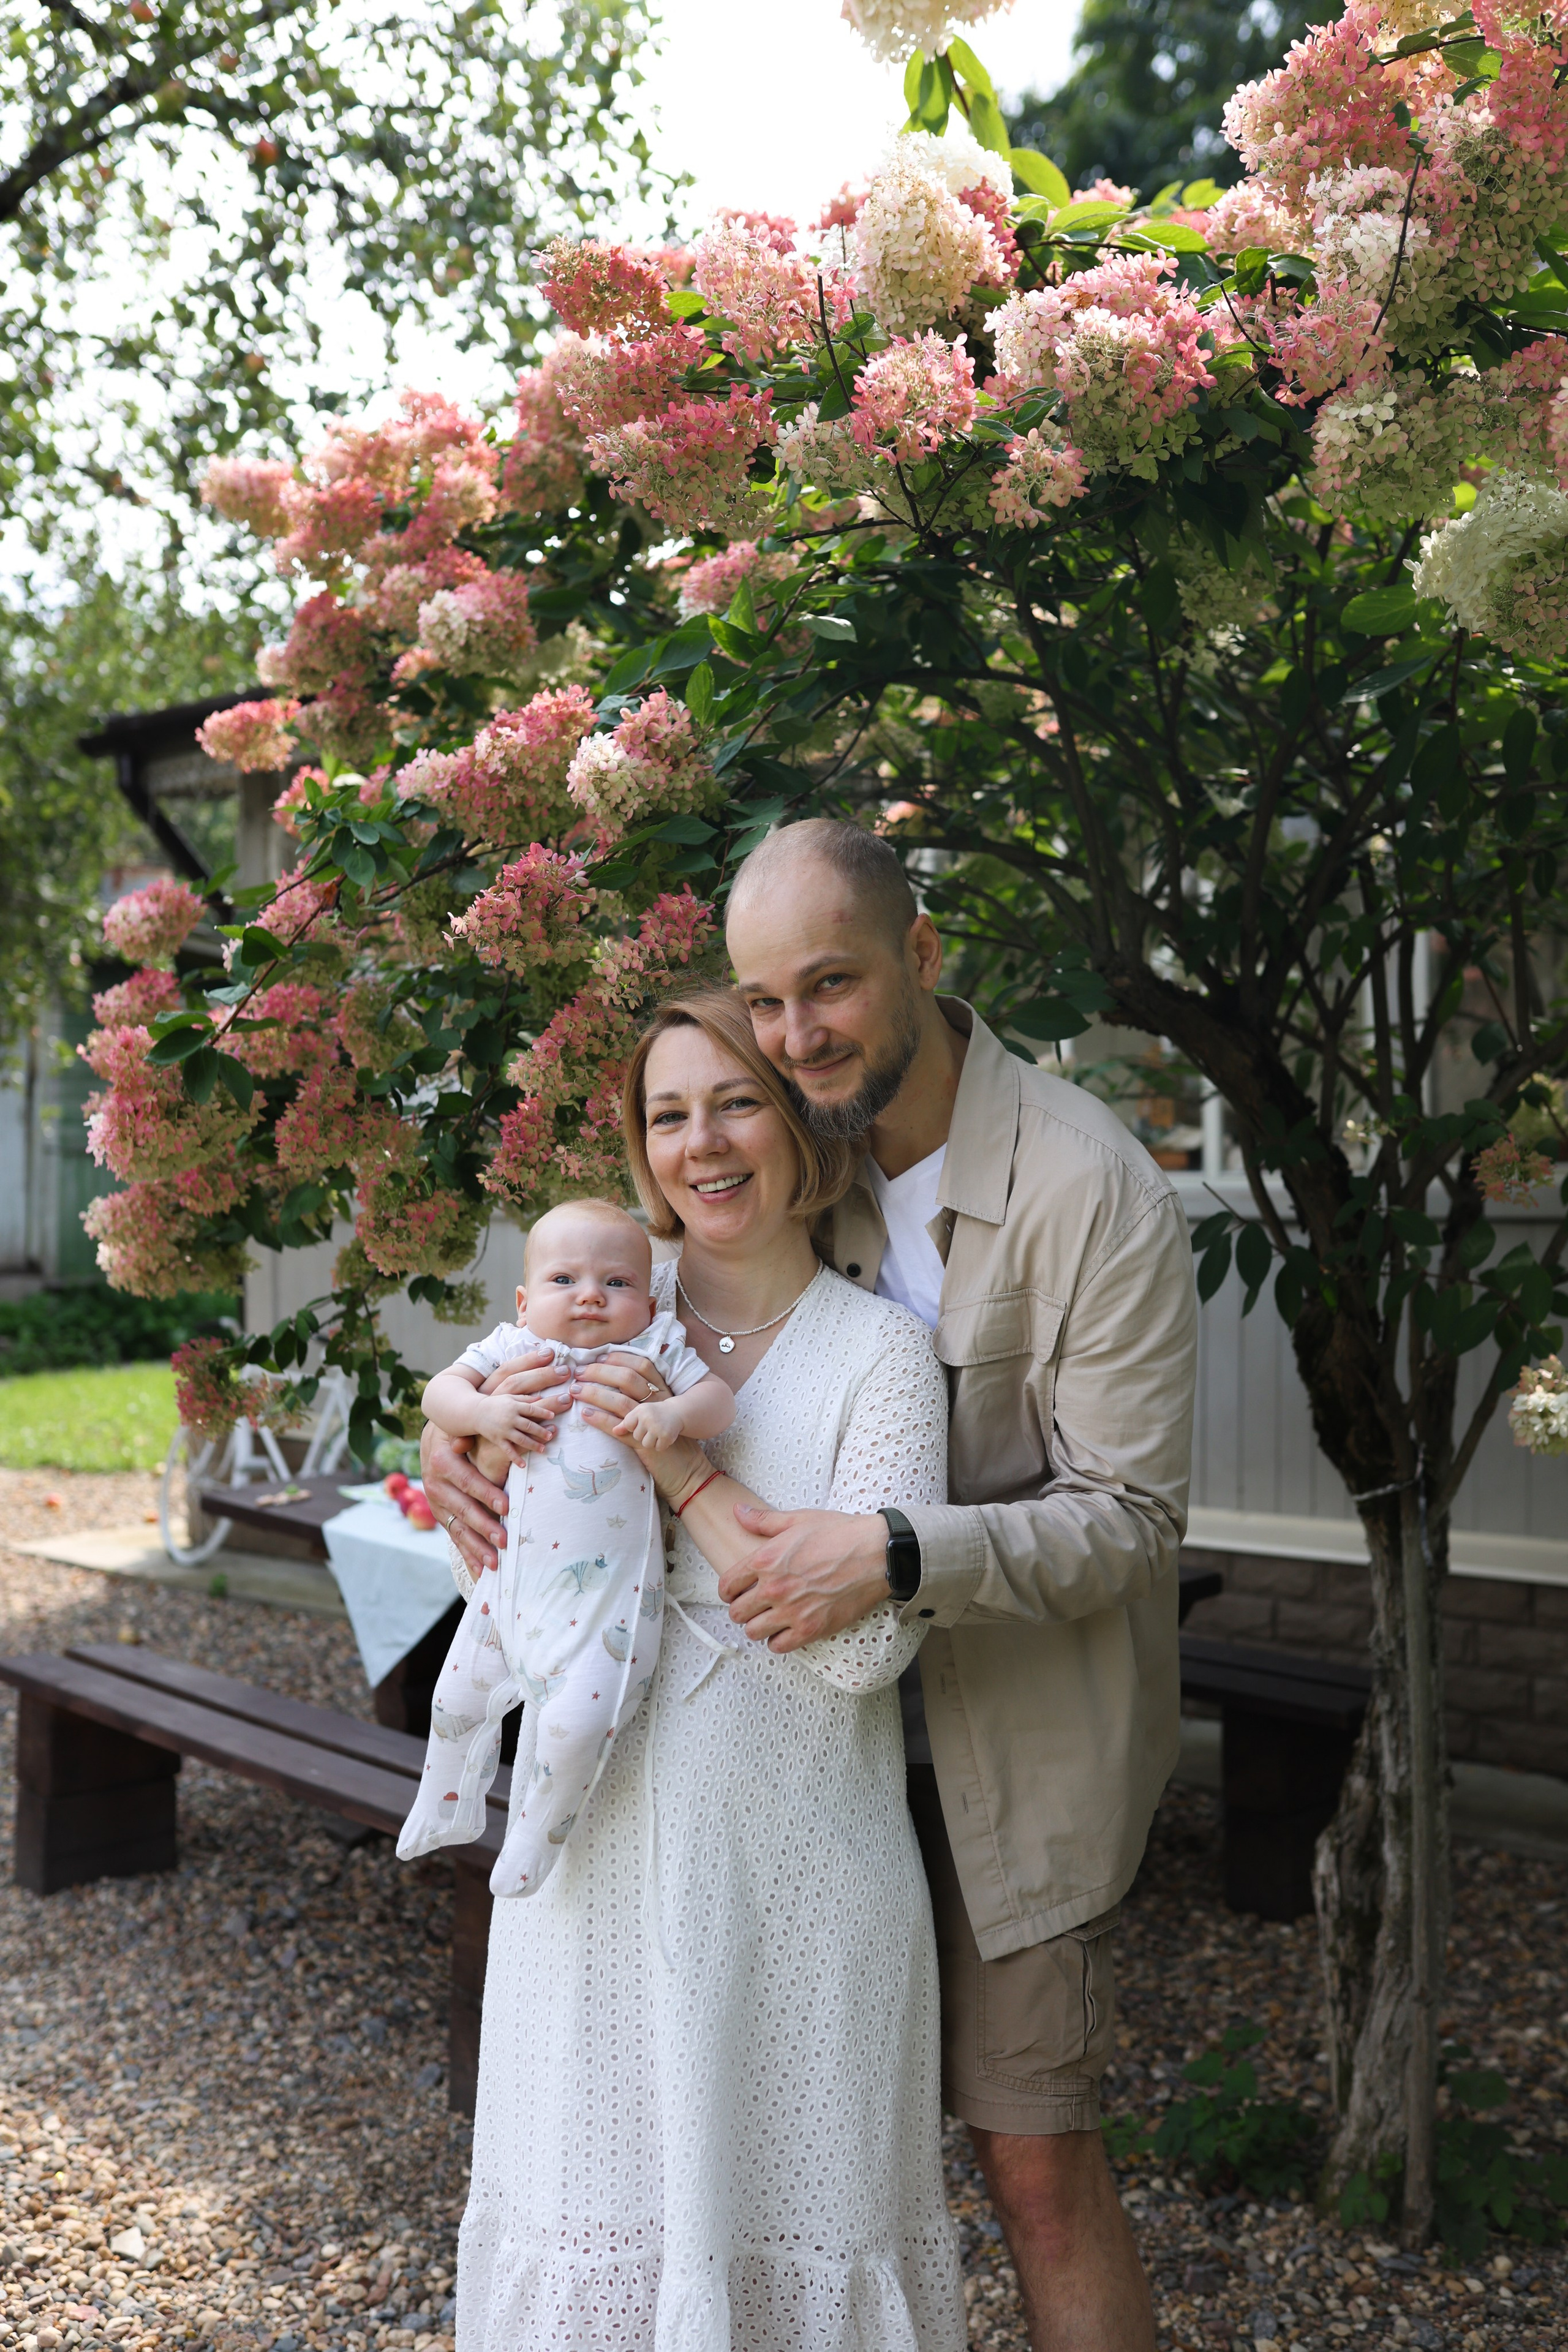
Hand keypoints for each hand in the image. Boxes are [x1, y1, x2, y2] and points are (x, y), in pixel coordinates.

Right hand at [421, 1424, 510, 1578]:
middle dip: (484, 1528)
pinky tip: (481, 1571)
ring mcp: (437, 1504)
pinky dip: (468, 1555)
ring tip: (495, 1565)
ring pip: (458, 1529)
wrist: (434, 1441)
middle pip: (463, 1510)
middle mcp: (435, 1485)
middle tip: (505, 1542)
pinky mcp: (441, 1516)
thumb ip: (468, 1433)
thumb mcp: (462, 1426)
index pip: (467, 1480)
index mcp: (442, 1462)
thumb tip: (463, 1442)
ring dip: (476, 1548)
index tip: (507, 1507)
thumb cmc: (459, 1431)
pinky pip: (455, 1538)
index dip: (486, 1494)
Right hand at [475, 1387, 557, 1462]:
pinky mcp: (498, 1440)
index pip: (531, 1410)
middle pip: (528, 1426)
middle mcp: (510, 1419)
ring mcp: (504, 1430)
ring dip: (533, 1444)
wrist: (475, 1412)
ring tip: (543, 1449)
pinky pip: (508, 1450)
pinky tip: (523, 1465)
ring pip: (521, 1439)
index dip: (543, 1412)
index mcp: (514, 1406)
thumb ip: (525, 1398)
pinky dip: (515, 1458)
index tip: (553, 1416)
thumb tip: (541, 1398)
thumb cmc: (495, 1403)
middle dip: (540, 1431)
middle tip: (551, 1435)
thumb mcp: (509, 1397)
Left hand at [574, 1352, 670, 1438]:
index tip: (598, 1358)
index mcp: (661, 1389)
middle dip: (600, 1372)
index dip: (619, 1359)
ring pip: (621, 1402)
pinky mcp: (643, 1442)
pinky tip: (586, 1414)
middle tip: (578, 1373)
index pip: (642, 1365)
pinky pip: (619, 1427)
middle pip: (628, 1379)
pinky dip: (601, 1419)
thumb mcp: (660, 1405)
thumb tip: (613, 1372)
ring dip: (595, 1394)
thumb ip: (643, 1390)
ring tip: (575, 1391)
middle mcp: (658, 1402)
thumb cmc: (663, 1430)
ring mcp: (651, 1422)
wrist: (681, 1461)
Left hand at [615, 1396, 683, 1451]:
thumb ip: (626, 1423)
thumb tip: (614, 1431)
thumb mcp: (640, 1414)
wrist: (678, 1412)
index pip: (628, 1426)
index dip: (635, 1427)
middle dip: (645, 1435)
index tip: (644, 1422)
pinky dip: (662, 1444)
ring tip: (659, 1432)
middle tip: (653, 1427)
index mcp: (640, 1410)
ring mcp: (657, 1427)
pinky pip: (658, 1447)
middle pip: (637, 1436)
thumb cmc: (655, 1414)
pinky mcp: (666, 1436)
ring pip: (646, 1444)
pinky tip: (665, 1436)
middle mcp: (648, 1417)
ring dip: (653, 1441)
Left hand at [720, 1506, 889, 1651]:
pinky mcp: (811, 1629)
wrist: (876, 1554)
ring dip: (757, 1626)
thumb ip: (763, 1520)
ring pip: (753, 1632)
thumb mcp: (798, 1519)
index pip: (728, 1585)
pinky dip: (778, 1641)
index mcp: (765, 1560)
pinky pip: (778, 1646)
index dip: (728, 1590)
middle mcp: (773, 1588)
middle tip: (753, 1606)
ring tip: (768, 1619)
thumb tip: (737, 1512)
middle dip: (742, 1609)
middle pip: (737, 1612)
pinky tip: (785, 1630)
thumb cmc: (839, 1533)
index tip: (735, 1593)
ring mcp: (791, 1611)